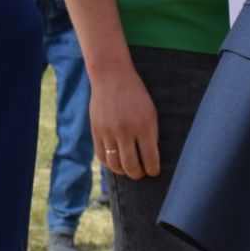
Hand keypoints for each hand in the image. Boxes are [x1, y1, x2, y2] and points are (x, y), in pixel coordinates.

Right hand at [91, 65, 161, 180]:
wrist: (112, 76)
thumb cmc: (136, 95)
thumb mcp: (150, 112)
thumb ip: (151, 136)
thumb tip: (150, 159)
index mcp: (143, 126)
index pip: (150, 159)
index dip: (153, 170)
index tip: (153, 171)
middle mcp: (125, 130)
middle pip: (131, 166)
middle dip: (138, 174)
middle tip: (140, 172)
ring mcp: (108, 131)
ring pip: (115, 165)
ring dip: (123, 171)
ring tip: (128, 168)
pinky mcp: (96, 130)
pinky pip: (102, 156)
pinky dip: (109, 163)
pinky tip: (115, 160)